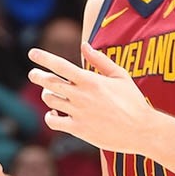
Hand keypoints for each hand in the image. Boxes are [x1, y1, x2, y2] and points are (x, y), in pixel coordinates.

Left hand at [28, 42, 155, 152]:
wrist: (141, 130)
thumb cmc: (133, 101)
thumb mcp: (121, 76)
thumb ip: (100, 60)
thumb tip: (84, 45)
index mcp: (91, 80)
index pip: (61, 66)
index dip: (44, 58)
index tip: (32, 52)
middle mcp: (81, 96)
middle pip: (50, 82)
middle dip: (38, 76)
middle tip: (33, 73)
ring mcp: (78, 113)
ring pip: (50, 100)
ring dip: (47, 94)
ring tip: (49, 93)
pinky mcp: (78, 129)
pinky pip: (53, 121)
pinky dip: (50, 116)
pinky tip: (54, 113)